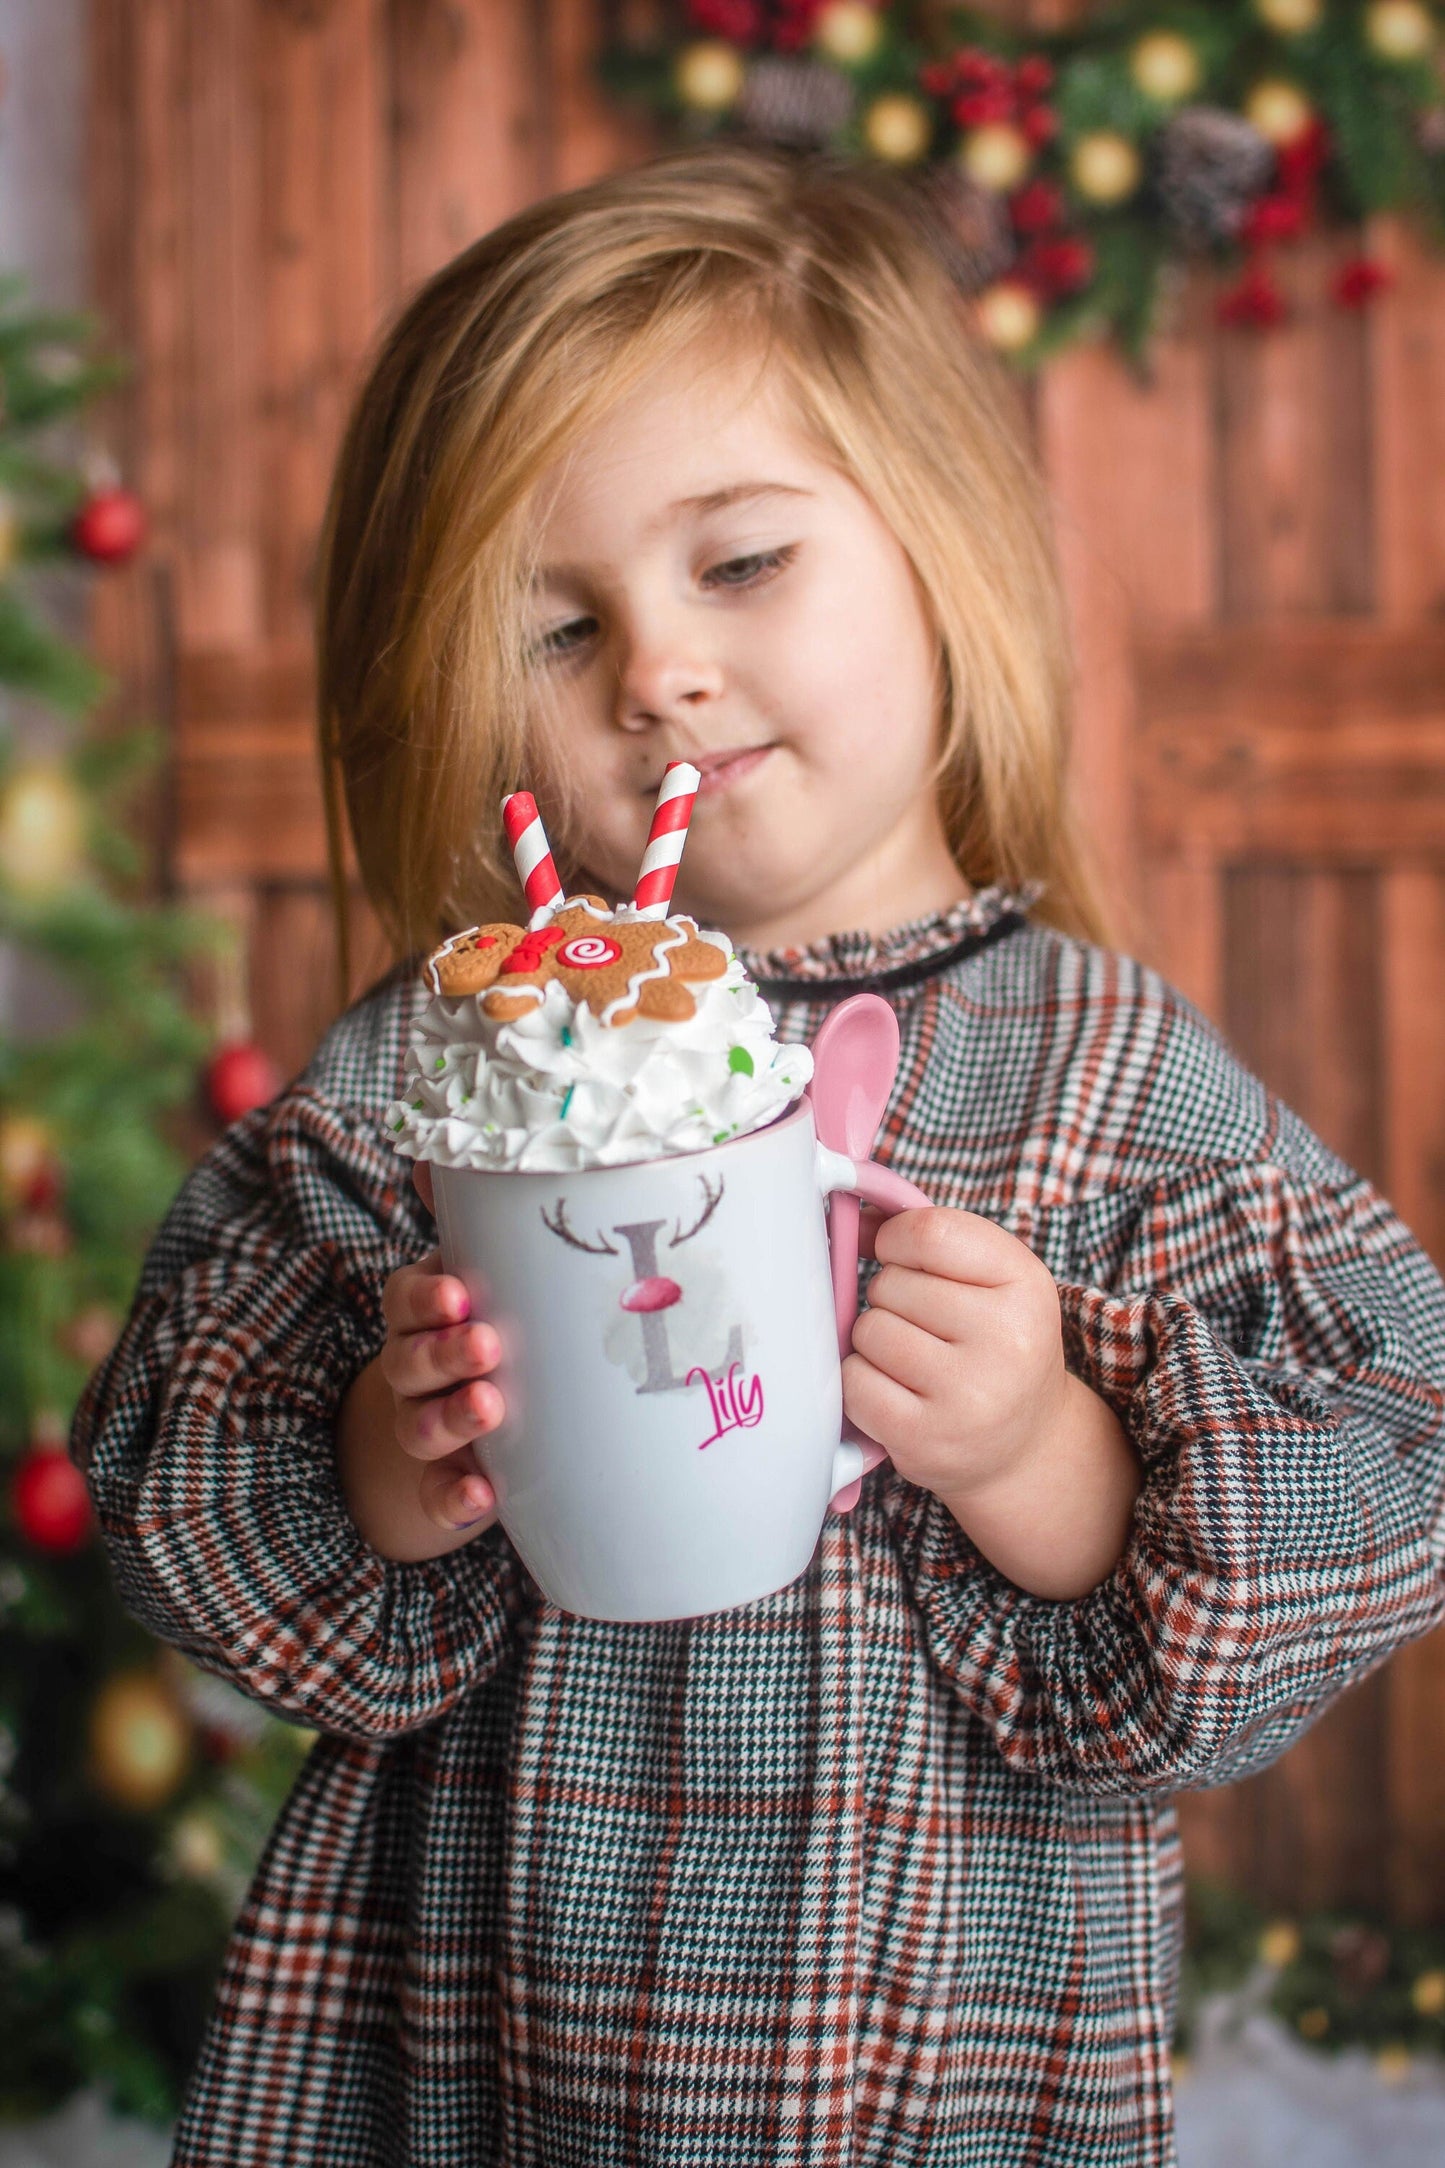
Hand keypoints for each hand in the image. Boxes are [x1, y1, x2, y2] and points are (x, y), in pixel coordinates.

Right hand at [375, 1162, 504, 1534]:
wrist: (473, 1427)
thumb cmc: (495, 1322)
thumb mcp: (489, 1269)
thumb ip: (476, 1215)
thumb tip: (439, 1150)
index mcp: (424, 1312)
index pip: (407, 1298)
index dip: (427, 1297)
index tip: (460, 1293)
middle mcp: (415, 1369)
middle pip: (409, 1359)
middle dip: (444, 1352)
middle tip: (487, 1344)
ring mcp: (427, 1427)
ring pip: (419, 1424)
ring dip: (450, 1417)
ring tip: (490, 1408)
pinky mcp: (445, 1483)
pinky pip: (439, 1495)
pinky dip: (454, 1498)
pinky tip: (481, 1497)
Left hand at [843, 1206, 1068, 1511]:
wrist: (1025, 1445)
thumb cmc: (995, 1346)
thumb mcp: (990, 1280)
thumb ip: (926, 1238)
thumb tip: (850, 1219)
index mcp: (1026, 1285)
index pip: (929, 1233)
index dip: (895, 1240)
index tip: (900, 1256)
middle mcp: (1007, 1340)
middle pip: (889, 1284)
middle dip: (890, 1299)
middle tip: (924, 1326)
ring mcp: (968, 1395)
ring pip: (868, 1331)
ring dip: (875, 1342)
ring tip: (913, 1360)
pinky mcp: (927, 1439)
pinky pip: (854, 1382)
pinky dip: (862, 1383)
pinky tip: (897, 1392)